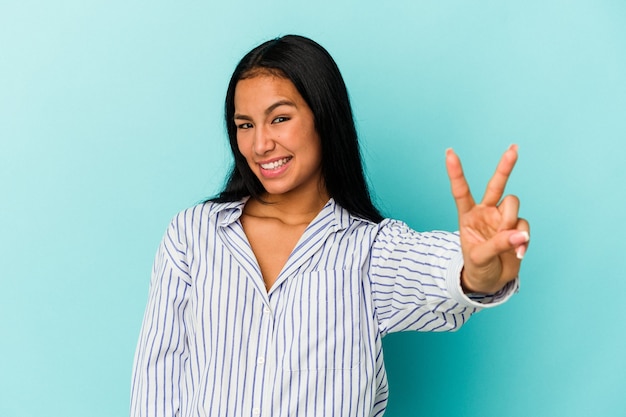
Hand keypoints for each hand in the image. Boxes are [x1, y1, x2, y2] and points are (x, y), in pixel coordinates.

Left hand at [445, 144, 529, 293]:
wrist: (490, 281)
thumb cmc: (477, 267)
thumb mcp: (480, 258)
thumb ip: (498, 244)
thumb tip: (520, 234)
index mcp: (467, 215)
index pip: (461, 191)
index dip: (456, 172)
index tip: (449, 152)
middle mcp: (486, 212)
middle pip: (496, 185)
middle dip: (505, 167)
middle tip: (513, 149)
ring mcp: (502, 218)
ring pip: (513, 205)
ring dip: (511, 223)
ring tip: (507, 243)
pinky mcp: (517, 228)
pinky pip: (524, 227)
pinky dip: (522, 240)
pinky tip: (517, 253)